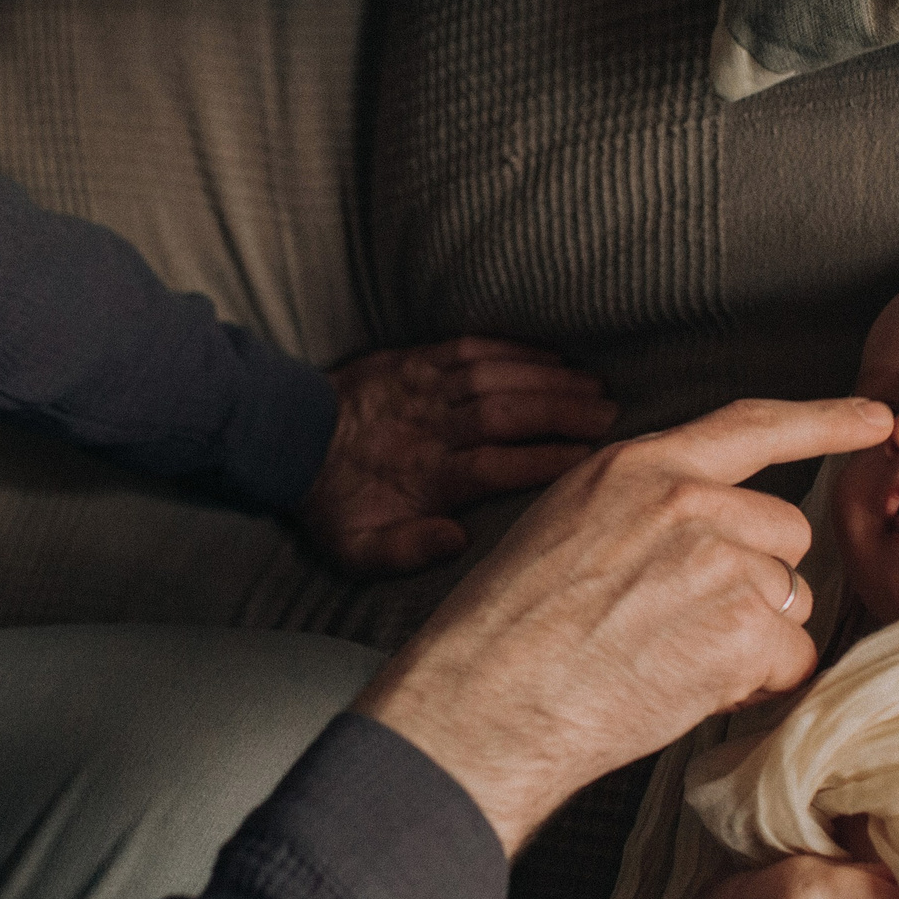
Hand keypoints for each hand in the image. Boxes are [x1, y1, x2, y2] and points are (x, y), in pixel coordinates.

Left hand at [300, 337, 617, 576]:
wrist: (286, 440)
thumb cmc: (333, 504)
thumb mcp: (357, 550)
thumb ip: (407, 551)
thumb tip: (459, 541)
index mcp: (425, 475)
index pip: (498, 465)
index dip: (546, 461)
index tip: (589, 462)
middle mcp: (431, 426)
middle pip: (507, 414)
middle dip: (564, 413)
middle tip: (612, 418)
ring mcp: (424, 387)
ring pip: (495, 377)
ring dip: (549, 378)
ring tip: (596, 386)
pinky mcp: (414, 359)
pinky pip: (470, 347)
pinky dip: (512, 347)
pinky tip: (550, 353)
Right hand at [354, 397, 896, 853]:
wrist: (483, 702)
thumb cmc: (507, 633)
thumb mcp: (567, 528)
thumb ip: (645, 511)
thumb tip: (710, 534)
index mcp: (638, 467)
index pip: (750, 426)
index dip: (822, 420)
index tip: (874, 418)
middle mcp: (686, 499)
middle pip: (785, 533)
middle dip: (757, 584)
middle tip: (679, 627)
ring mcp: (719, 559)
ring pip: (790, 600)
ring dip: (752, 639)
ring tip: (667, 660)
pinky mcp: (742, 626)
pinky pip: (791, 659)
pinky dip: (754, 686)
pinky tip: (684, 688)